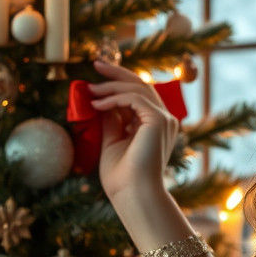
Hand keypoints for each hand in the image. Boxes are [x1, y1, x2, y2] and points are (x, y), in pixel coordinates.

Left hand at [87, 60, 179, 203]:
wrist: (133, 193)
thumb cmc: (122, 175)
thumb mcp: (112, 140)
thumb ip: (111, 120)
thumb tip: (101, 101)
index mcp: (155, 124)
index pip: (139, 94)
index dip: (119, 83)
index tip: (98, 76)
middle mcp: (164, 119)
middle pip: (142, 85)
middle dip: (118, 73)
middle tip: (96, 64)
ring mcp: (164, 119)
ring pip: (138, 88)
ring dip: (112, 85)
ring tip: (90, 89)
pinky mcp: (159, 120)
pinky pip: (135, 99)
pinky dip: (114, 98)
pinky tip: (97, 104)